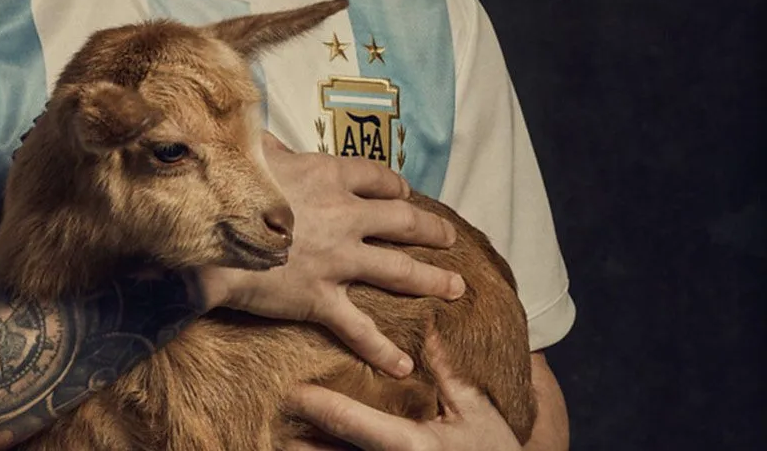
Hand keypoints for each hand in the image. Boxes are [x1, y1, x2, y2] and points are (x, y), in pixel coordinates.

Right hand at [190, 133, 463, 375]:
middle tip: (449, 237)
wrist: (208, 239)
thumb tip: (254, 125)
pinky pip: (359, 328)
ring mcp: (339, 260)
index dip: (393, 185)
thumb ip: (264, 144)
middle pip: (402, 220)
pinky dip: (381, 349)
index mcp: (328, 176)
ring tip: (457, 287)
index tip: (403, 191)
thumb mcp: (249, 153)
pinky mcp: (322, 298)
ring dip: (431, 279)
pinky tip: (402, 365)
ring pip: (399, 270)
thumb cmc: (225, 190)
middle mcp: (344, 216)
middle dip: (430, 229)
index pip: (375, 176)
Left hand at [280, 328, 523, 450]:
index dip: (316, 404)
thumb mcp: (475, 410)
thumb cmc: (494, 450)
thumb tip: (429, 328)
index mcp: (409, 445)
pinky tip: (311, 449)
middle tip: (272, 415)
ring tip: (279, 438)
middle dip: (297, 439)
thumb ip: (447, 372)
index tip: (291, 388)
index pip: (349, 421)